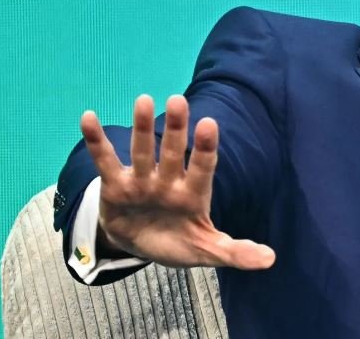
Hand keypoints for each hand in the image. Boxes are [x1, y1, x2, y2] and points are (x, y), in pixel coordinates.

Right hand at [80, 94, 275, 269]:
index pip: (203, 168)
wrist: (142, 245)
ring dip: (141, 128)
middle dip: (176, 129)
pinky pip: (105, 161)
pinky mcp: (115, 185)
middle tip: (178, 101)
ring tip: (144, 100)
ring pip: (142, 151)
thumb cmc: (181, 242)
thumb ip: (236, 252)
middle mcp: (169, 181)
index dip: (206, 148)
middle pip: (173, 153)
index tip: (209, 124)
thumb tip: (271, 259)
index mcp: (194, 193)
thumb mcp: (208, 250)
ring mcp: (142, 181)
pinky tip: (89, 117)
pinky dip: (96, 141)